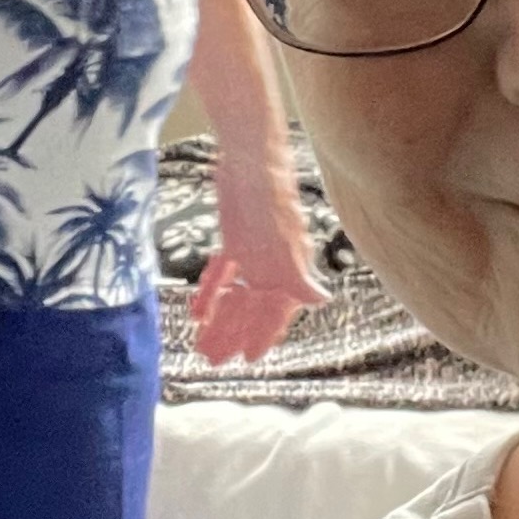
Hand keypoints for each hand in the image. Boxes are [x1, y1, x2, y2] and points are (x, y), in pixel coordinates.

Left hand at [189, 165, 326, 364]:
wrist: (250, 159)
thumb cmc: (271, 197)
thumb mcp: (284, 239)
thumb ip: (299, 273)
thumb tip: (322, 300)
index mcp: (287, 270)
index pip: (275, 312)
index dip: (263, 336)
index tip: (249, 359)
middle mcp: (272, 267)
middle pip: (250, 309)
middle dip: (232, 335)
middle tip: (212, 359)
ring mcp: (253, 254)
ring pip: (234, 296)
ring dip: (218, 320)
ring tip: (201, 344)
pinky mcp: (234, 239)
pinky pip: (222, 273)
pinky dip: (210, 293)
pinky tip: (196, 312)